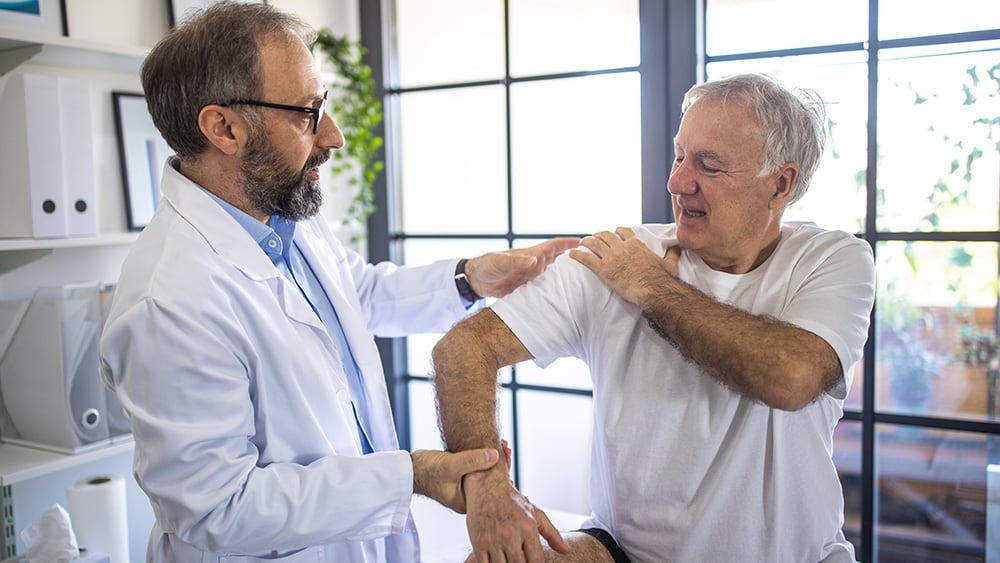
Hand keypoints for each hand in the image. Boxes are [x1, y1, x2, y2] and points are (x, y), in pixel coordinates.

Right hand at [411, 448, 499, 512]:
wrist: (407, 469)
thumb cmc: (426, 470)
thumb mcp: (451, 464)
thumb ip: (472, 460)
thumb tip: (495, 456)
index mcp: (467, 503)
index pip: (492, 489)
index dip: (503, 471)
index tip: (507, 453)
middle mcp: (467, 498)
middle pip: (491, 481)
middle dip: (500, 463)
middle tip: (506, 446)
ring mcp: (464, 488)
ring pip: (485, 473)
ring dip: (493, 458)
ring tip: (501, 444)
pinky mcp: (460, 478)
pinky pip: (477, 468)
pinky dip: (483, 458)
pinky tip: (490, 447)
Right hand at [463, 469, 570, 561]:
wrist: (487, 487)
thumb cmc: (513, 502)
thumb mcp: (536, 514)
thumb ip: (553, 534)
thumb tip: (567, 551)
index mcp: (528, 529)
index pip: (536, 562)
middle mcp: (511, 535)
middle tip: (520, 559)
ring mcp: (493, 540)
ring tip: (510, 558)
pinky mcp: (478, 543)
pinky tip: (497, 560)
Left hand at [465, 237, 579, 297]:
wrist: (476, 281)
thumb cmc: (487, 265)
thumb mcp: (500, 261)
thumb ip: (516, 261)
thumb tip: (534, 260)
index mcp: (532, 254)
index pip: (555, 246)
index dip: (569, 242)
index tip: (586, 241)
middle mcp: (536, 264)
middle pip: (560, 260)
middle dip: (575, 260)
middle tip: (594, 262)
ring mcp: (533, 277)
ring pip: (556, 276)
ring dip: (568, 277)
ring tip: (587, 281)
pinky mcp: (529, 289)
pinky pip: (546, 289)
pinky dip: (556, 292)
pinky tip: (566, 298)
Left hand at [569, 227, 678, 305]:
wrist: (653, 289)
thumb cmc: (662, 278)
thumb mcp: (670, 263)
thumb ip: (672, 253)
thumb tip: (678, 246)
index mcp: (636, 244)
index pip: (623, 231)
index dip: (616, 231)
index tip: (612, 232)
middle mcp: (622, 247)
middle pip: (606, 235)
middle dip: (598, 234)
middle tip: (593, 237)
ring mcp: (611, 257)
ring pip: (594, 244)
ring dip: (586, 242)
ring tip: (581, 243)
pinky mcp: (603, 269)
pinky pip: (587, 259)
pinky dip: (578, 255)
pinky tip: (571, 254)